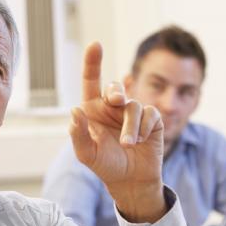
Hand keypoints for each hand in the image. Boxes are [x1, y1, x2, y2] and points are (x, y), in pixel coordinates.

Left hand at [71, 42, 166, 222]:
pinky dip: (143, 129)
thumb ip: (78, 134)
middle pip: (114, 87)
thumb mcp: (87, 154)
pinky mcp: (151, 120)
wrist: (130, 181)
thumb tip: (74, 111)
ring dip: (130, 126)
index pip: (91, 83)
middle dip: (115, 90)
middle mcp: (112, 108)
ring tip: (127, 144)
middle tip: (116, 100)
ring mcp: (132, 113)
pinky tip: (140, 142)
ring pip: (132, 106)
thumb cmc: (106, 166)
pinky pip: (149, 114)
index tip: (95, 45)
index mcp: (93, 111)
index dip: (92, 63)